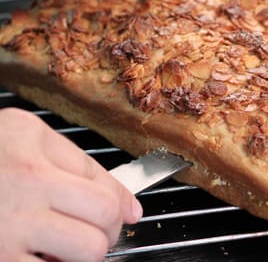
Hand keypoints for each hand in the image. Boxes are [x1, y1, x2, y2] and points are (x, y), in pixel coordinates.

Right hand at [0, 108, 142, 261]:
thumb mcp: (29, 139)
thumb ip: (83, 166)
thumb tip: (132, 207)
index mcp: (34, 159)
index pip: (107, 193)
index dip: (119, 208)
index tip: (121, 214)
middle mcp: (22, 195)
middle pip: (103, 228)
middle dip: (106, 233)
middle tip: (89, 229)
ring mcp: (3, 237)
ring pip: (84, 258)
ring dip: (80, 255)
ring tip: (60, 243)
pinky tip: (37, 252)